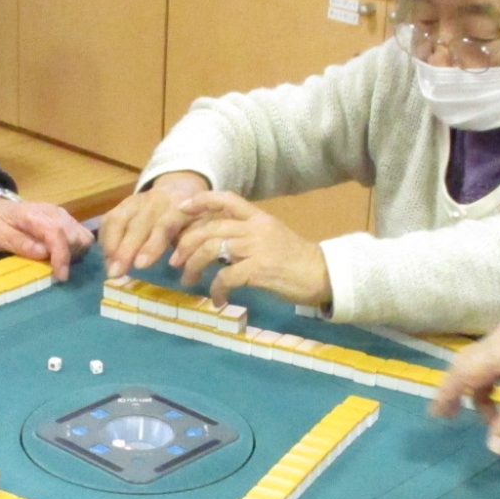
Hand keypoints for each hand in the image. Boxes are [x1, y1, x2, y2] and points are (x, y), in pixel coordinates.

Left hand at [0, 195, 93, 281]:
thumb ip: (19, 242)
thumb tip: (43, 253)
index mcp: (34, 215)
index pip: (56, 233)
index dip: (62, 256)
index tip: (62, 276)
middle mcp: (54, 213)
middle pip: (76, 236)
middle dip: (70, 257)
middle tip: (55, 270)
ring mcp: (62, 215)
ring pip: (83, 237)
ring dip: (76, 254)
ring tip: (59, 264)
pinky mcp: (65, 220)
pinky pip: (81, 236)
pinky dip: (77, 249)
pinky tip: (63, 257)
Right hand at [98, 172, 208, 278]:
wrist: (180, 189)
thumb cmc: (192, 219)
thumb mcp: (200, 230)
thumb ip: (192, 249)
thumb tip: (189, 278)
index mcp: (181, 206)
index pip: (165, 225)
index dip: (152, 245)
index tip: (141, 265)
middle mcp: (157, 200)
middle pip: (138, 224)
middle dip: (125, 250)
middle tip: (116, 273)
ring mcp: (137, 200)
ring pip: (119, 219)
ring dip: (111, 245)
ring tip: (109, 268)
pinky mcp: (123, 203)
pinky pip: (109, 219)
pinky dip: (105, 239)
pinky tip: (106, 258)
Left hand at [168, 193, 330, 306]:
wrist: (324, 275)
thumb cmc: (295, 261)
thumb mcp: (271, 238)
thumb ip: (245, 236)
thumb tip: (214, 244)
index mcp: (259, 217)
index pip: (226, 199)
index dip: (200, 200)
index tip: (180, 208)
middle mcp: (256, 227)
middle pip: (210, 227)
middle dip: (186, 244)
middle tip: (175, 262)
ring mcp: (258, 247)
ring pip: (212, 248)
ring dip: (194, 265)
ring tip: (189, 280)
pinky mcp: (260, 269)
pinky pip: (226, 277)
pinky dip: (216, 289)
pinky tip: (218, 299)